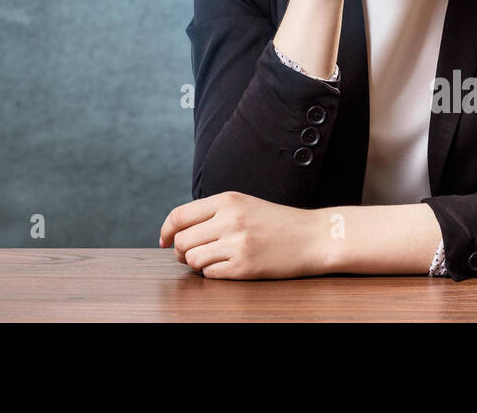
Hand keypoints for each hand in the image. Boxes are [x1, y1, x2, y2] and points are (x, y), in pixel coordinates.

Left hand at [158, 191, 325, 279]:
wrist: (313, 237)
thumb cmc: (276, 222)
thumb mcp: (244, 205)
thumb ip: (213, 213)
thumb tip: (178, 232)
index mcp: (227, 200)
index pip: (180, 215)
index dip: (166, 230)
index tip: (163, 240)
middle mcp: (229, 220)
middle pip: (182, 241)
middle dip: (180, 251)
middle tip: (190, 255)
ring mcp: (237, 244)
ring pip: (192, 260)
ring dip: (196, 264)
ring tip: (211, 260)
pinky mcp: (245, 266)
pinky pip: (210, 275)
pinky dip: (212, 274)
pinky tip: (226, 267)